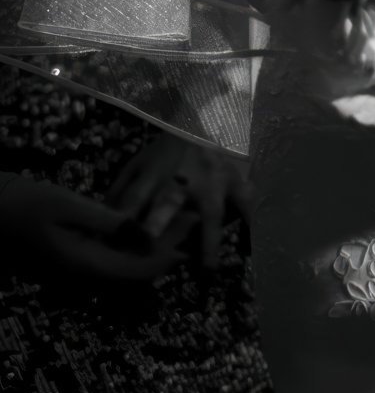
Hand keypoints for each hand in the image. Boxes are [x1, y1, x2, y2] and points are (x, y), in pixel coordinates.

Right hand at [0, 168, 184, 283]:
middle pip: (137, 270)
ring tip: (180, 219)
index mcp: (86, 265)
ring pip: (129, 263)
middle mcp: (87, 273)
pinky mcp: (81, 255)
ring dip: (154, 245)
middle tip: (192, 221)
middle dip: (167, 249)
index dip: (166, 258)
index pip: (137, 272)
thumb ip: (109, 221)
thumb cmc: (29, 204)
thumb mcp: (70, 206)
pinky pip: (116, 255)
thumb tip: (144, 231)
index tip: (189, 238)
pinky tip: (150, 222)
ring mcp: (84, 266)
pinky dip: (137, 241)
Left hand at [104, 132, 245, 270]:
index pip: (135, 198)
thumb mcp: (138, 164)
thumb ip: (121, 190)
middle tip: (152, 244)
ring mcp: (214, 183)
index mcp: (154, 174)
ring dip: (209, 240)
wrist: (204, 122)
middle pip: (169, 201)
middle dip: (160, 222)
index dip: (125, 218)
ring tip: (208, 269)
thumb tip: (102, 220)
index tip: (117, 240)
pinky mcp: (237, 183)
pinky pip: (247, 205)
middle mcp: (184, 179)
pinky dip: (251, 224)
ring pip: (211, 212)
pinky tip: (253, 246)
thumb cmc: (167, 152)